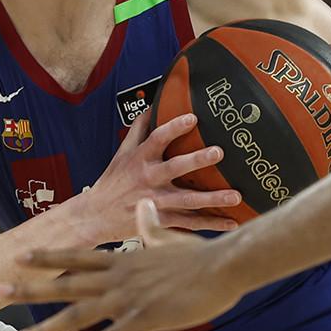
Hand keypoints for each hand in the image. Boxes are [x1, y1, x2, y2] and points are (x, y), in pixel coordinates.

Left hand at [0, 201, 243, 330]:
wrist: (222, 266)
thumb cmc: (198, 254)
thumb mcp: (167, 238)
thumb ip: (149, 226)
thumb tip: (146, 205)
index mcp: (120, 259)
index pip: (74, 256)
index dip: (44, 257)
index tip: (17, 256)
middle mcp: (114, 277)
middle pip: (62, 285)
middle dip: (26, 290)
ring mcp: (125, 299)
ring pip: (73, 317)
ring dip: (41, 330)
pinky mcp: (140, 320)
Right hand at [71, 114, 239, 245]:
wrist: (95, 215)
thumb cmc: (112, 182)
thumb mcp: (122, 153)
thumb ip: (138, 130)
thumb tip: (152, 107)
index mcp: (140, 158)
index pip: (158, 139)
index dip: (174, 127)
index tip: (193, 118)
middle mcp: (149, 179)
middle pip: (175, 168)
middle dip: (197, 160)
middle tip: (218, 152)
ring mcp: (156, 201)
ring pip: (187, 200)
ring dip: (212, 199)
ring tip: (235, 196)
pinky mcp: (161, 221)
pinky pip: (189, 223)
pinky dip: (210, 224)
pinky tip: (231, 222)